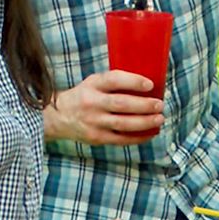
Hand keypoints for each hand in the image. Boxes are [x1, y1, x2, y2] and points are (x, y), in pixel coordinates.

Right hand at [49, 70, 164, 143]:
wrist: (59, 117)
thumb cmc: (84, 96)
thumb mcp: (93, 83)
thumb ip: (113, 83)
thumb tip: (147, 85)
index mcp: (92, 85)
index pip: (114, 80)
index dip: (133, 82)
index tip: (150, 85)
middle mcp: (92, 103)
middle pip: (122, 104)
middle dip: (144, 105)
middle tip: (160, 105)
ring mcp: (94, 122)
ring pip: (123, 123)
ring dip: (145, 122)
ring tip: (160, 118)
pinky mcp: (97, 138)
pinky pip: (121, 139)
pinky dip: (138, 137)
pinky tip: (151, 133)